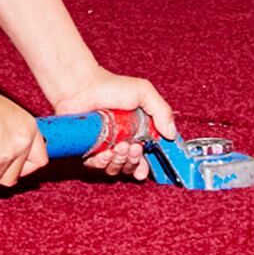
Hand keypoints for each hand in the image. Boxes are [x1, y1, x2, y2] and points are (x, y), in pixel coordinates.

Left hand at [38, 69, 178, 178]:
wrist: (82, 87)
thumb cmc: (109, 86)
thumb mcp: (144, 93)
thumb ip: (162, 111)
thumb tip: (172, 133)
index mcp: (136, 131)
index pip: (146, 155)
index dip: (150, 164)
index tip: (152, 165)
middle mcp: (121, 141)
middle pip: (132, 165)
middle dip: (135, 160)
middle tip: (135, 147)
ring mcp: (104, 147)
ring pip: (116, 168)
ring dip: (122, 160)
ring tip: (121, 146)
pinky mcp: (88, 151)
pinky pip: (98, 166)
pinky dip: (104, 162)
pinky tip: (107, 152)